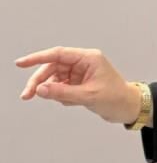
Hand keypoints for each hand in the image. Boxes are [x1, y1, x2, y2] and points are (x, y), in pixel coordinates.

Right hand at [15, 46, 139, 123]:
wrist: (129, 108)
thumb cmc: (116, 98)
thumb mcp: (88, 96)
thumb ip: (62, 92)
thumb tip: (40, 89)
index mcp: (88, 58)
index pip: (58, 54)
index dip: (37, 58)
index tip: (21, 63)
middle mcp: (84, 63)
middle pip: (53, 67)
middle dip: (40, 80)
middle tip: (27, 94)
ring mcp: (81, 73)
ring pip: (56, 78)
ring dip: (52, 90)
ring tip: (62, 101)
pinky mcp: (80, 83)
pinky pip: (62, 87)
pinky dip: (62, 95)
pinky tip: (73, 102)